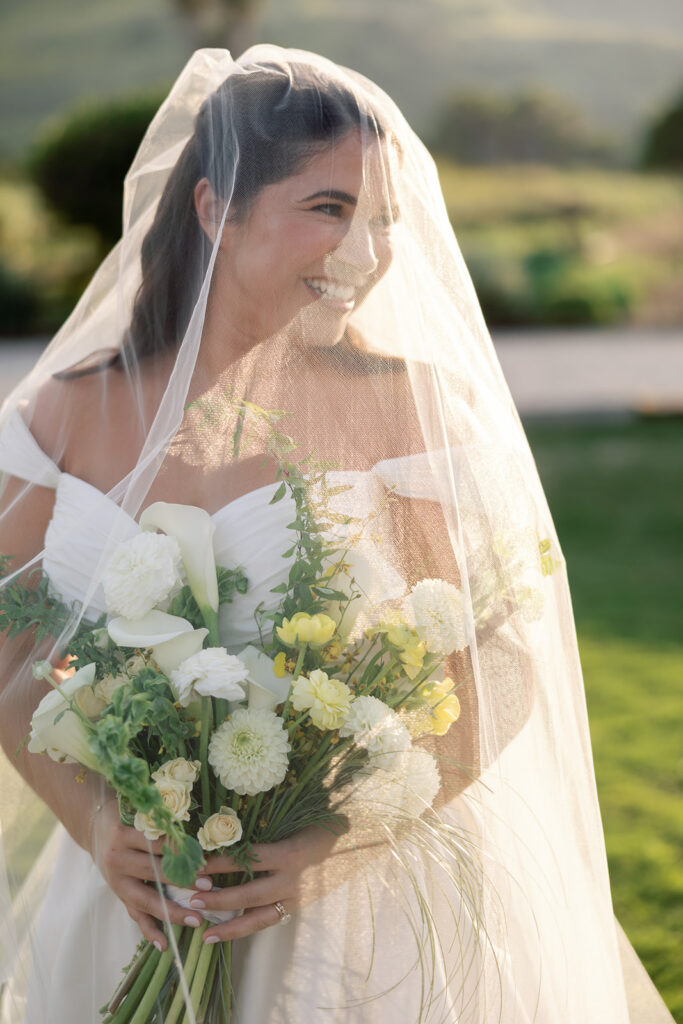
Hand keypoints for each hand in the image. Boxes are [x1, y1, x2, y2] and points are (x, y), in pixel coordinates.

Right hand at [90, 797, 204, 950]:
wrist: (95, 828)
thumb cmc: (127, 815)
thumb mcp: (140, 811)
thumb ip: (162, 819)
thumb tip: (201, 829)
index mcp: (124, 833)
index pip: (157, 844)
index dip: (181, 851)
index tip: (205, 859)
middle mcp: (117, 858)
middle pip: (153, 872)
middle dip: (182, 881)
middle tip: (208, 887)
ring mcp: (116, 881)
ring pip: (145, 899)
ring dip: (171, 911)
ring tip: (195, 920)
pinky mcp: (118, 895)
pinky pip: (134, 915)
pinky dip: (149, 931)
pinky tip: (165, 945)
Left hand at [187, 825, 342, 943]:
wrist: (353, 845)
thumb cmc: (319, 825)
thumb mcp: (295, 821)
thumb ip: (265, 827)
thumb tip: (225, 826)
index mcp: (290, 854)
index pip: (248, 860)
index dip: (221, 863)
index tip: (197, 864)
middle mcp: (292, 880)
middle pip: (249, 894)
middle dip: (219, 899)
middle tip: (193, 899)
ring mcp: (295, 898)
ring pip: (258, 918)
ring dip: (229, 927)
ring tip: (204, 935)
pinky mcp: (296, 907)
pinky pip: (267, 921)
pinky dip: (245, 928)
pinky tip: (225, 934)